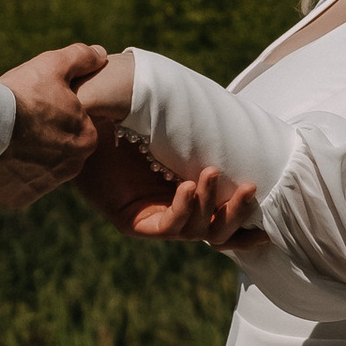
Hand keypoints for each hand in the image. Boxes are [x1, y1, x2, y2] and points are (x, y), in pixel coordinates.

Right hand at [0, 43, 108, 209]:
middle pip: (58, 148)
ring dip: (26, 156)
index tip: (36, 103)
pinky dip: (7, 173)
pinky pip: (16, 185)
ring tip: (5, 136)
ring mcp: (44, 187)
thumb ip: (81, 58)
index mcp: (86, 139)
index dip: (55, 111)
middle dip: (43, 136)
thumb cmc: (20, 95)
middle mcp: (70, 168)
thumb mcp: (53, 65)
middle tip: (20, 120)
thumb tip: (100, 54)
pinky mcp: (18, 198)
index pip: (75, 124)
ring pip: (37, 167)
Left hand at [75, 119, 261, 251]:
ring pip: (196, 230)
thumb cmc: (123, 114)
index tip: (266, 219)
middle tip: (250, 187)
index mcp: (182, 190)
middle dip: (236, 212)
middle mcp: (170, 208)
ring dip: (211, 206)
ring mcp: (151, 216)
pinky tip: (187, 186)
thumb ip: (196, 125)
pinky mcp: (131, 221)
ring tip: (210, 174)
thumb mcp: (167, 121)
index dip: (243, 220)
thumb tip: (237, 116)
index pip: (219, 216)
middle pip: (215, 230)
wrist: (80, 118)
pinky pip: (167, 226)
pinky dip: (183, 208)